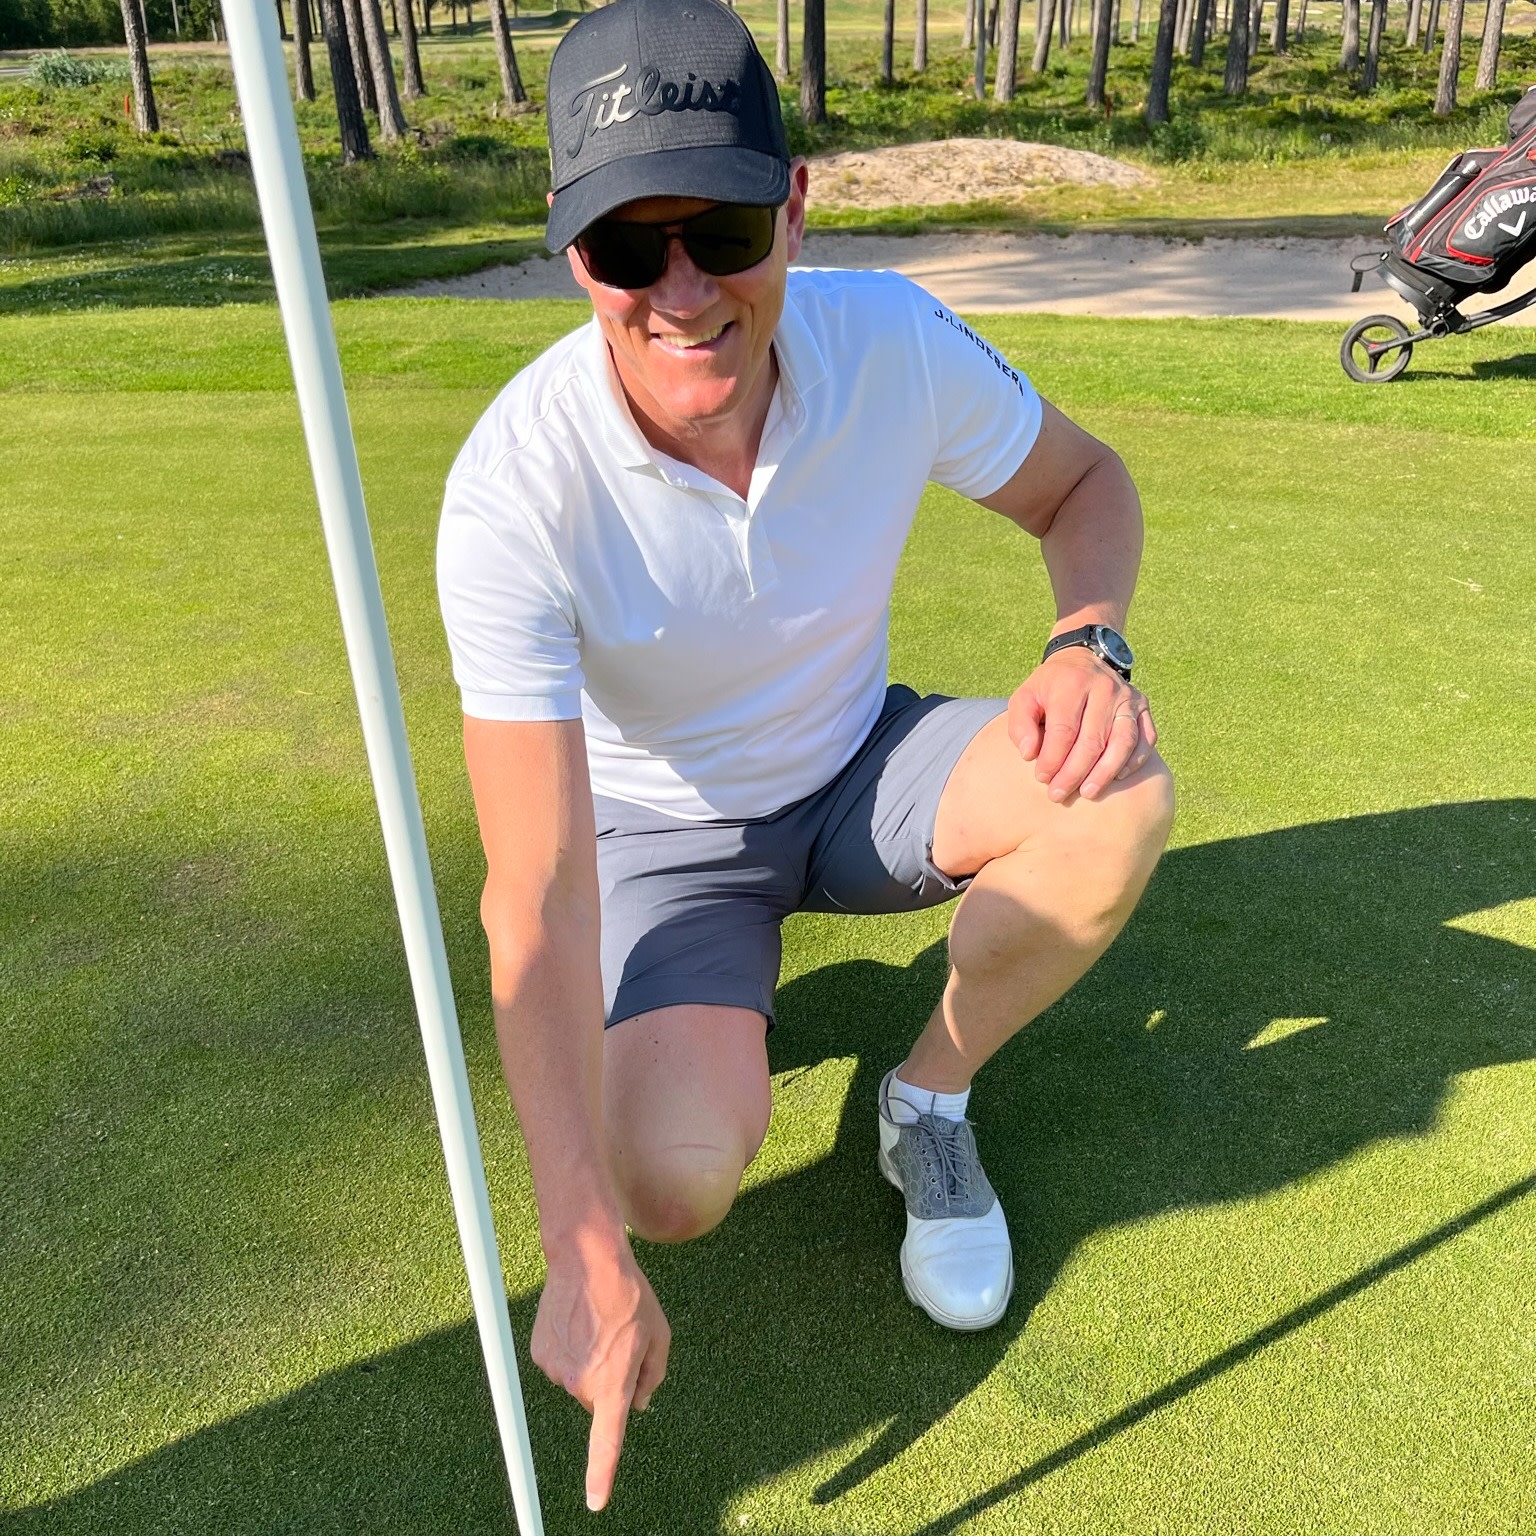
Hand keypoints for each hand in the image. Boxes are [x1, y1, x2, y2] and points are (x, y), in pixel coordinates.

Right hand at [530, 1236, 669, 1511]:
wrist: (588, 1258)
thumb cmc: (630, 1295)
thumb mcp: (659, 1335)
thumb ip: (652, 1377)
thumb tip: (639, 1407)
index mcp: (614, 1383)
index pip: (607, 1439)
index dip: (601, 1474)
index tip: (596, 1502)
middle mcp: (581, 1383)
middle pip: (596, 1398)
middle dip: (607, 1377)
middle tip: (615, 1339)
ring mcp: (556, 1370)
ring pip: (576, 1380)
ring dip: (587, 1361)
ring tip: (595, 1323)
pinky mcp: (539, 1354)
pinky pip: (559, 1363)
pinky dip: (569, 1348)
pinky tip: (576, 1320)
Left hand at [1007, 646, 1157, 801]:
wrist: (1082, 660)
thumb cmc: (1050, 688)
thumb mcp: (1025, 697)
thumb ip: (1020, 725)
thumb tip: (1029, 754)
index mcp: (1072, 683)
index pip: (1064, 731)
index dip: (1053, 759)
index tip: (1042, 778)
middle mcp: (1104, 688)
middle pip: (1092, 741)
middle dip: (1074, 773)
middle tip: (1058, 794)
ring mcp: (1128, 697)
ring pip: (1123, 742)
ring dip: (1105, 772)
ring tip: (1087, 792)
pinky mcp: (1143, 707)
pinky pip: (1146, 739)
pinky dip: (1134, 761)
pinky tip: (1116, 778)